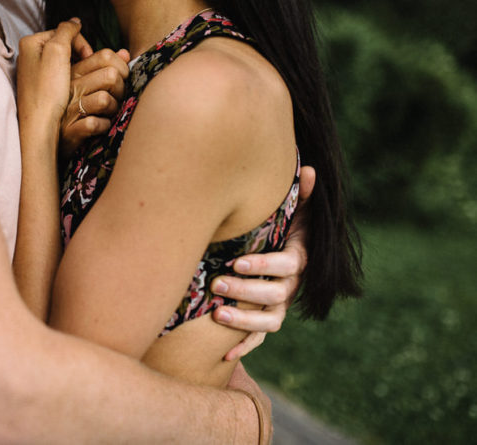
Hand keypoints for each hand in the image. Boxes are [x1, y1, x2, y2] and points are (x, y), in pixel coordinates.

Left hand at [16, 19, 89, 129]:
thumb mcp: (57, 52)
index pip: (64, 31)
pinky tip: (71, 89)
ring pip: (63, 60)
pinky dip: (69, 78)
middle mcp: (29, 54)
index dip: (81, 42)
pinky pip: (59, 74)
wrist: (39, 124)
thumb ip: (66, 31)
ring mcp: (33, 71)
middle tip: (86, 69)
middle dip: (78, 55)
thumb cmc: (47, 89)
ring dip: (76, 67)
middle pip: (63, 45)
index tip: (89, 57)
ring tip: (79, 80)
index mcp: (31, 42)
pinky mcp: (39, 86)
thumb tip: (75, 21)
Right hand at [59, 46, 130, 160]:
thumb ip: (104, 66)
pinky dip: (103, 126)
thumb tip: (125, 53)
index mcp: (75, 72)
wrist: (48, 138)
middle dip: (121, 89)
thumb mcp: (85, 83)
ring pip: (104, 99)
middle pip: (110, 76)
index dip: (121, 67)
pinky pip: (94, 123)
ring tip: (109, 113)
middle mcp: (70, 87)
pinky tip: (100, 127)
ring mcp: (69, 109)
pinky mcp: (69, 130)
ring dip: (114, 108)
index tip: (121, 78)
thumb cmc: (72, 109)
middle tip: (117, 98)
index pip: (105, 55)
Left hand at [212, 166, 315, 360]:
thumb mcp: (291, 210)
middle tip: (216, 284)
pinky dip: (245, 347)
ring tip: (217, 316)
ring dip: (245, 322)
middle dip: (246, 291)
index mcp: (297, 258)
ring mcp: (280, 306)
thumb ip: (299, 194)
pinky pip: (260, 339)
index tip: (237, 262)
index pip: (287, 265)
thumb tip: (307, 169)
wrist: (279, 253)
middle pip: (276, 295)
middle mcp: (292, 286)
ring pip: (270, 322)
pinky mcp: (266, 321)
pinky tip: (224, 355)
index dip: (264, 265)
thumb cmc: (279, 226)